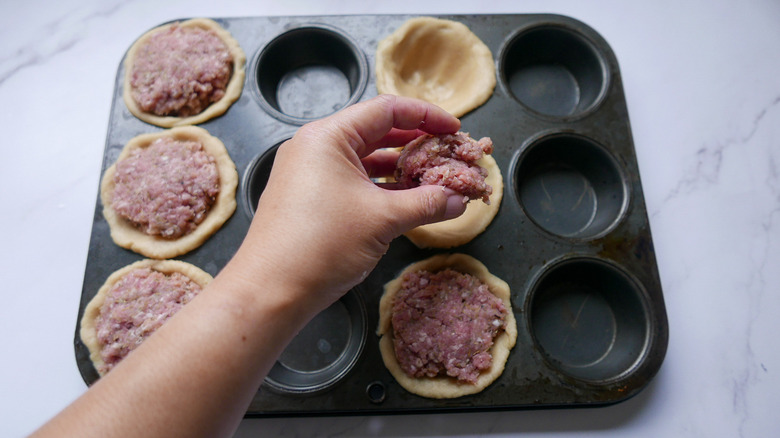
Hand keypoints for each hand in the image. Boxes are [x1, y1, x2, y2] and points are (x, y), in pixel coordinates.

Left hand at [234, 94, 466, 312]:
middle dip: (415, 144)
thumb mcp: (383, 220)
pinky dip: (380, 188)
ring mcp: (308, 173)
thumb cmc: (320, 246)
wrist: (271, 292)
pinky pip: (352, 181)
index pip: (386, 110)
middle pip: (375, 132)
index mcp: (328, 137)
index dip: (425, 115)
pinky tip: (406, 201)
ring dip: (399, 169)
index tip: (453, 128)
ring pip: (364, 160)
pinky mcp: (308, 198)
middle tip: (447, 155)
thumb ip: (427, 204)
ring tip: (433, 180)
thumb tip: (459, 200)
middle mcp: (314, 147)